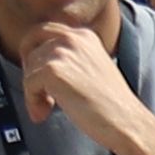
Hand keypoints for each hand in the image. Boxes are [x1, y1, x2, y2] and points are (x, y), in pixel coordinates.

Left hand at [20, 14, 154, 154]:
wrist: (126, 122)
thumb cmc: (112, 105)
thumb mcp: (94, 68)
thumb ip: (72, 59)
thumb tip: (42, 63)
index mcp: (84, 36)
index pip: (43, 31)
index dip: (34, 52)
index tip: (37, 73)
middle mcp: (72, 38)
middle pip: (31, 46)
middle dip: (29, 69)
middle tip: (37, 90)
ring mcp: (62, 53)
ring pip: (29, 68)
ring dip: (32, 90)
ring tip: (47, 108)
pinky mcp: (52, 70)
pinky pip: (28, 84)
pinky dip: (32, 101)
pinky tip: (44, 113)